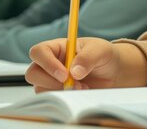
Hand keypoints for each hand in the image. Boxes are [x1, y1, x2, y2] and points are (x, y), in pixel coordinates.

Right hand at [26, 38, 146, 92]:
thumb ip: (87, 57)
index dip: (47, 63)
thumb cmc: (103, 55)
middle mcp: (50, 63)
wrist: (113, 72)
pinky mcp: (58, 93)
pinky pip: (51, 99)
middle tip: (73, 83)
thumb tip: (74, 72)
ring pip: (40, 88)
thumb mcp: (100, 50)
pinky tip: (81, 92)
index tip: (64, 74)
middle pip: (33, 73)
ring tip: (82, 87)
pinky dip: (65, 98)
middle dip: (51, 81)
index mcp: (57, 47)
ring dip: (60, 91)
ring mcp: (52, 79)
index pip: (39, 52)